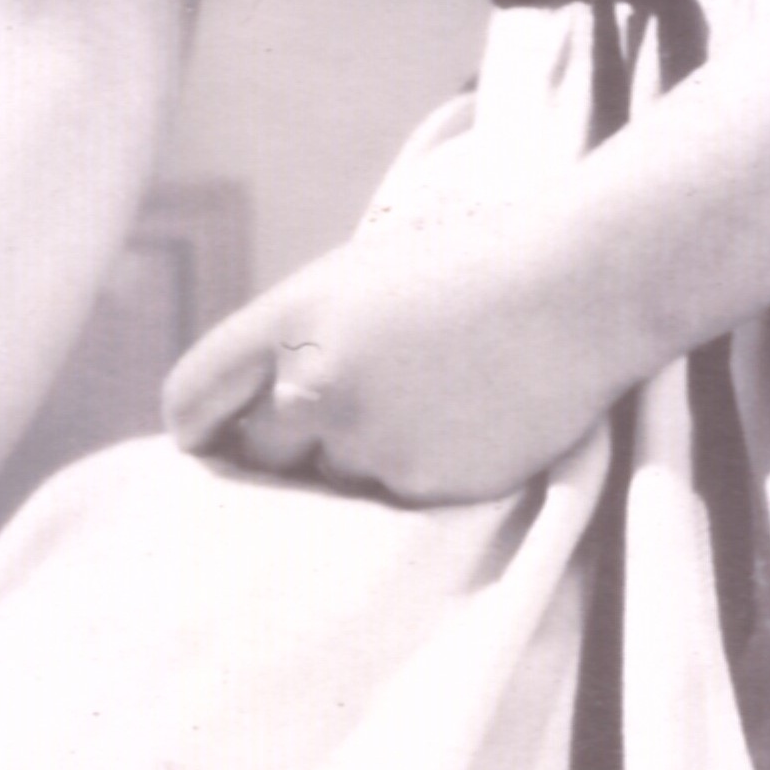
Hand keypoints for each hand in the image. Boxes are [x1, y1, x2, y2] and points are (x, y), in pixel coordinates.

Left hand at [163, 208, 642, 506]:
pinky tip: (463, 425)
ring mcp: (367, 442)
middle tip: (343, 417)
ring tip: (427, 405)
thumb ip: (300, 338)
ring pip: (330, 481)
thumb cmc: (473, 270)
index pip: (193, 394)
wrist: (577, 290)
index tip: (206, 440)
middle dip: (283, 447)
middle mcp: (313, 385)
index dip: (195, 425)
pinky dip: (415, 472)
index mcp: (291, 317)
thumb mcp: (361, 278)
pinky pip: (391, 499)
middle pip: (256, 454)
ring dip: (358, 459)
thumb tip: (257, 405)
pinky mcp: (420, 486)